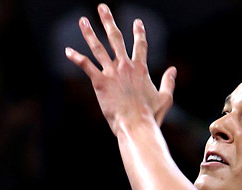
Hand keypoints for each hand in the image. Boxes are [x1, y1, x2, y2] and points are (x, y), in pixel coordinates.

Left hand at [65, 3, 175, 132]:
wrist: (136, 125)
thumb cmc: (151, 115)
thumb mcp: (165, 98)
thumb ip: (169, 82)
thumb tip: (173, 69)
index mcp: (141, 69)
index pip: (141, 45)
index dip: (139, 33)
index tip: (137, 22)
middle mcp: (126, 66)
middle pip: (116, 38)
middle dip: (109, 21)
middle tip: (102, 7)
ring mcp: (112, 72)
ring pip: (98, 47)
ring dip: (89, 33)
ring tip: (83, 20)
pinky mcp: (100, 82)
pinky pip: (86, 66)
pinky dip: (76, 58)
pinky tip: (67, 51)